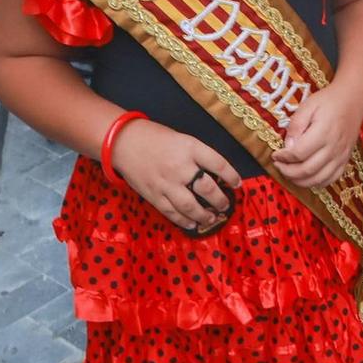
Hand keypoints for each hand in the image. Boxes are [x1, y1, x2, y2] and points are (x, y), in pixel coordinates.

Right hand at [107, 120, 242, 231]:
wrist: (124, 142)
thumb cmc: (156, 138)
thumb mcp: (183, 139)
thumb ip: (198, 155)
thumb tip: (215, 175)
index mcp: (190, 148)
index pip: (218, 163)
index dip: (232, 176)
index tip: (238, 184)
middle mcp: (180, 167)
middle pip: (207, 188)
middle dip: (220, 200)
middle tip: (226, 205)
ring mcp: (166, 183)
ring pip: (190, 206)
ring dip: (204, 215)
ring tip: (212, 218)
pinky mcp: (154, 195)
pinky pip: (172, 213)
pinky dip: (184, 221)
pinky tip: (192, 224)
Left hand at [273, 89, 362, 188]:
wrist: (354, 99)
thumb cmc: (329, 100)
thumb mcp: (308, 106)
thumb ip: (296, 126)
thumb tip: (287, 146)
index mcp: (323, 133)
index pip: (299, 153)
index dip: (283, 157)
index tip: (275, 155)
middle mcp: (333, 148)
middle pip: (307, 170)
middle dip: (288, 172)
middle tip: (278, 165)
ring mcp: (341, 156)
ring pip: (318, 179)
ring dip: (299, 181)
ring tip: (289, 173)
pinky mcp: (346, 160)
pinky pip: (331, 179)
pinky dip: (316, 183)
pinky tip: (306, 177)